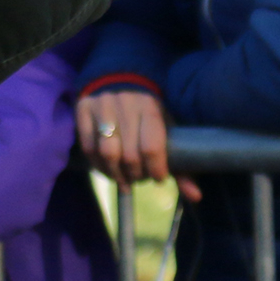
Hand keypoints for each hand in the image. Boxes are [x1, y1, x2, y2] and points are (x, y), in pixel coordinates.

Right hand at [76, 87, 198, 202]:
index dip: (155, 170)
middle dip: (135, 174)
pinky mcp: (83, 109)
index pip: (151, 147)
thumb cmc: (149, 116)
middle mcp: (125, 103)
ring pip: (107, 153)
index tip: (158, 178)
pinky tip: (106, 170)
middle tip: (139, 179)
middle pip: (129, 154)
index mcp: (150, 107)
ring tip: (123, 180)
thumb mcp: (167, 132)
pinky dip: (97, 165)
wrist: (120, 83)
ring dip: (115, 173)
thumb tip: (196, 197)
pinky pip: (88, 147)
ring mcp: (101, 105)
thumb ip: (181, 166)